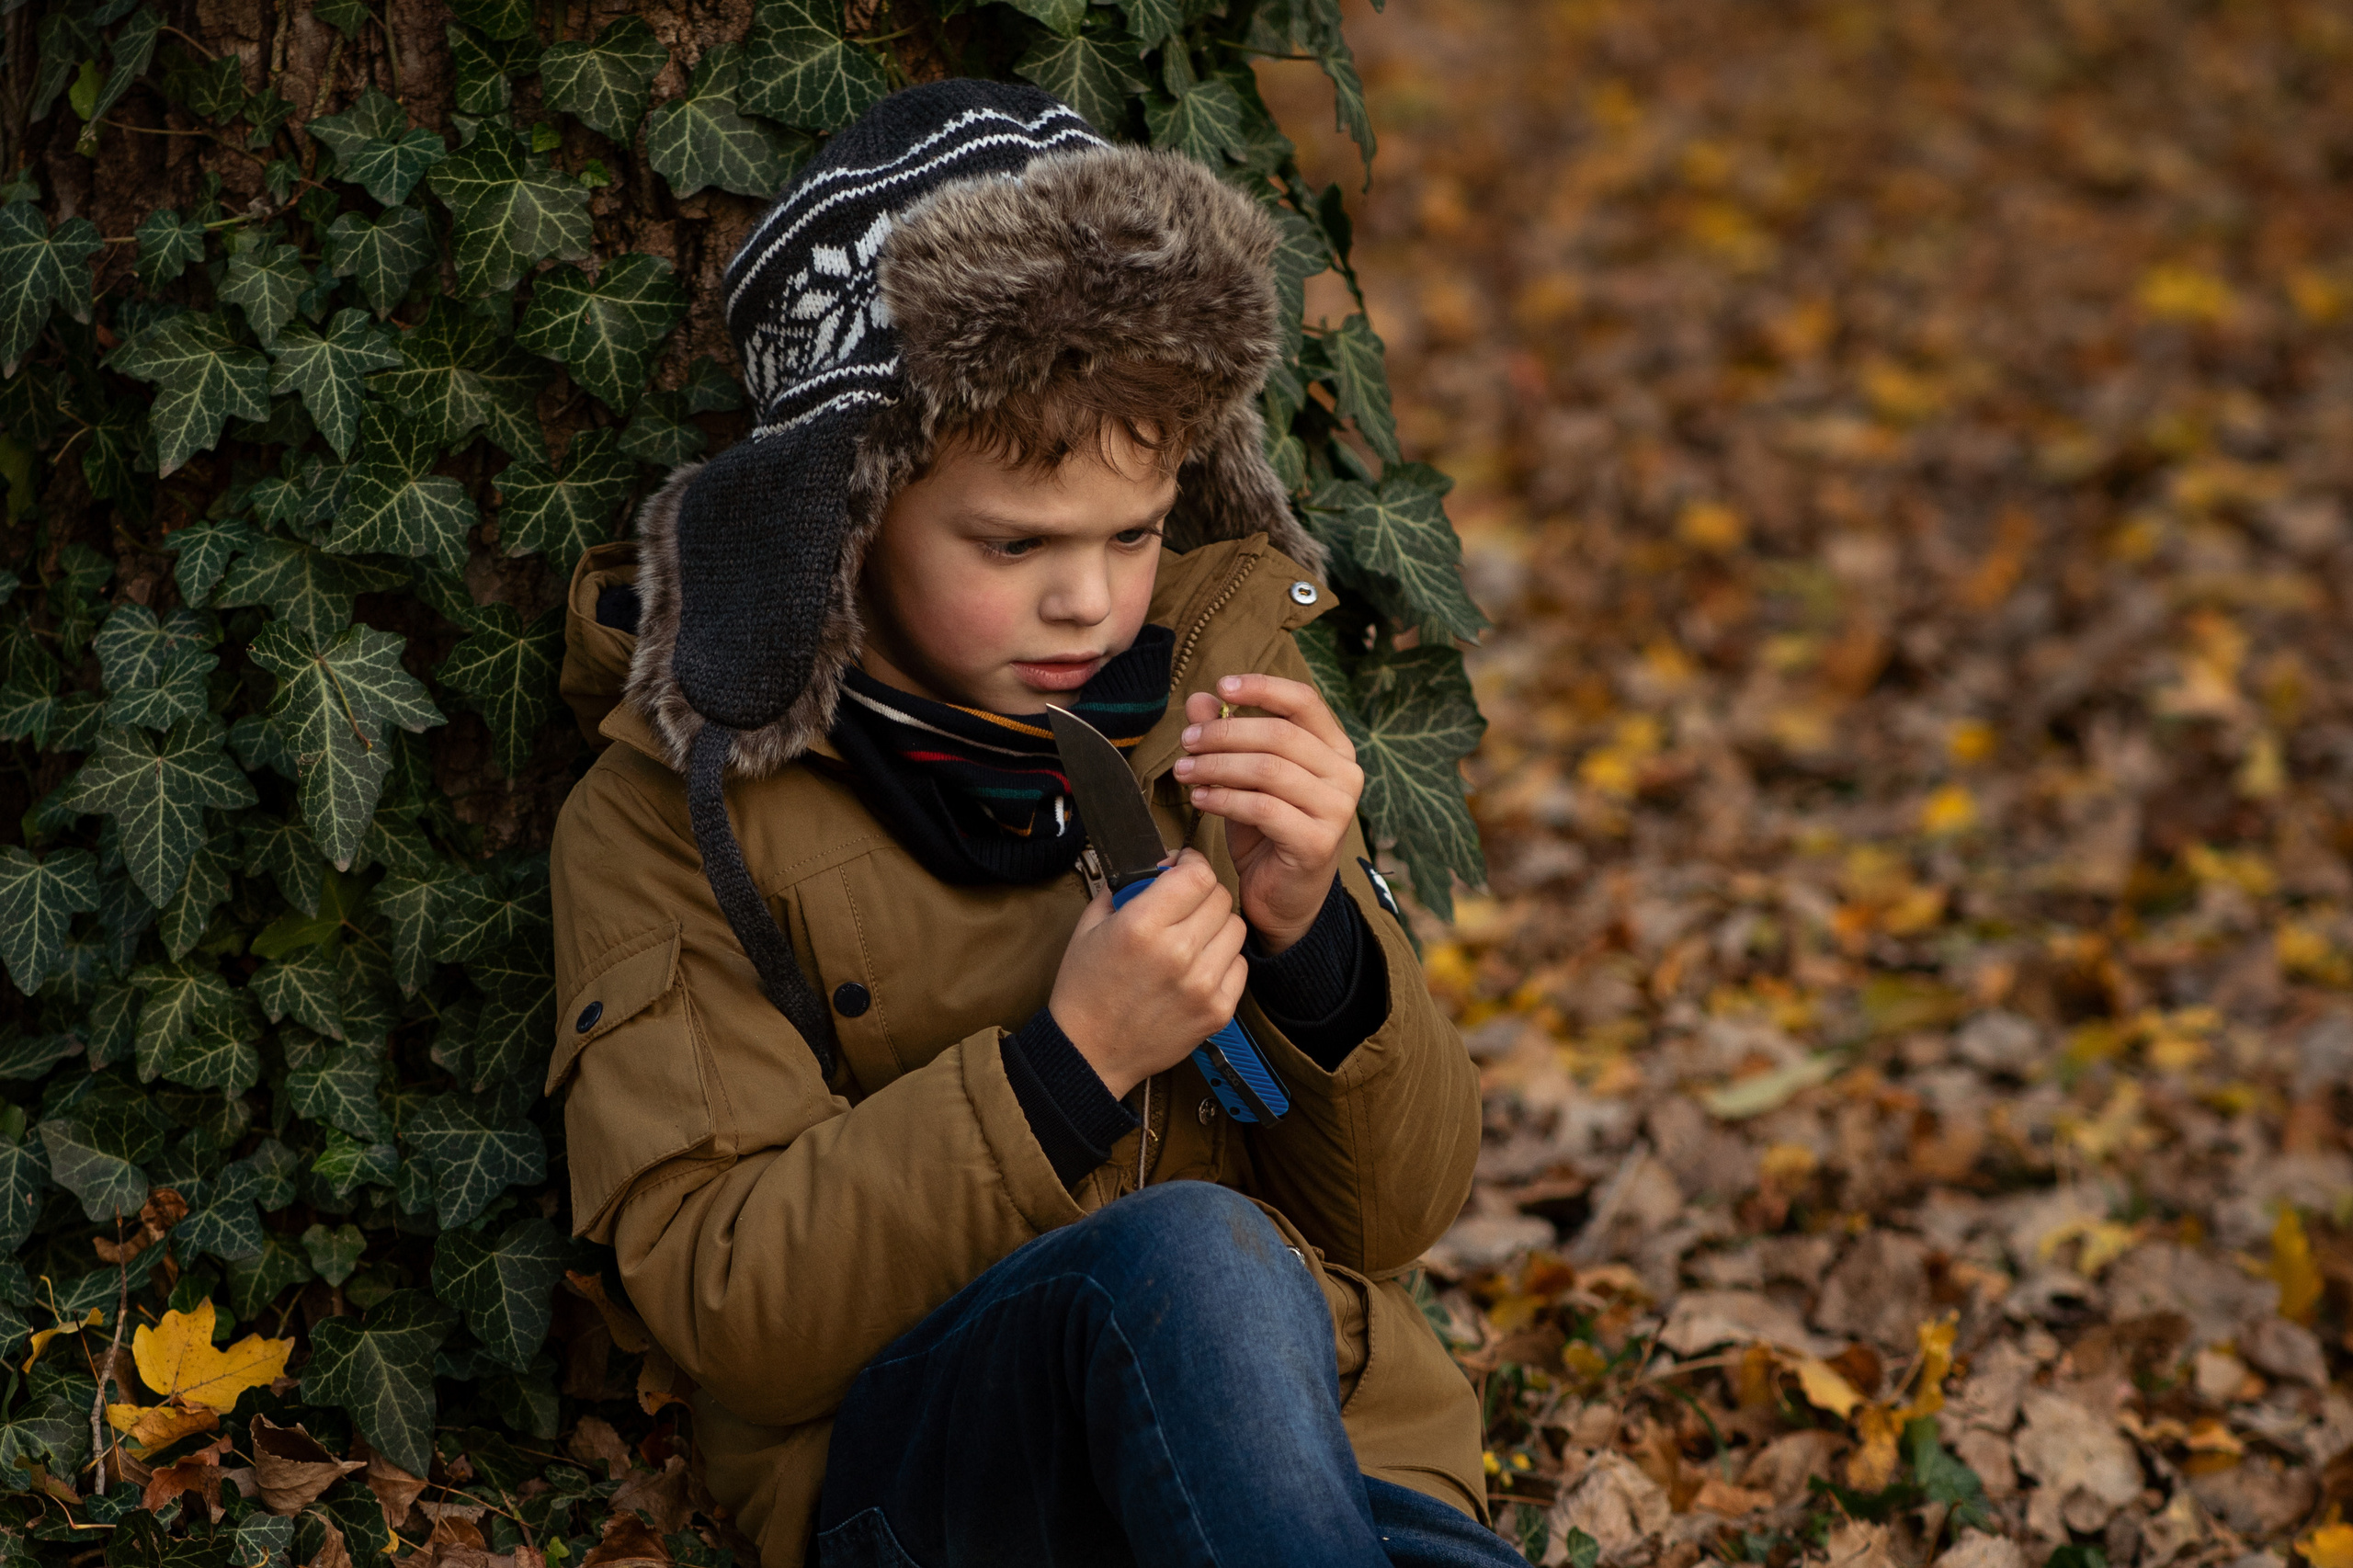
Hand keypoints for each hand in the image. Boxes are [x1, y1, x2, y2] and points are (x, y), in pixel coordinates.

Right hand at [1048, 849, 1248, 1098]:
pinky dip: (1223, 959)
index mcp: (1141, 927)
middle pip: (1220, 897)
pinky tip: (1197, 967)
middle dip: (1201, 892)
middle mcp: (1177, 954)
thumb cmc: (1085, 990)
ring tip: (1191, 937)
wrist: (1090, 1054)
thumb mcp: (1090, 926)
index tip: (1183, 866)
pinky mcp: (1218, 1011)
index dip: (1192, 862)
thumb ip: (1126, 887)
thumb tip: (1161, 865)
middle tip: (1183, 904)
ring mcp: (1202, 985)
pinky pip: (1240, 965)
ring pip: (1236, 928)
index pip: (1197, 874)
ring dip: (1216, 925)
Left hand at [1174, 673, 1363, 955]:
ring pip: (1269, 770)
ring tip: (1185, 771)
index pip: (1304, 702)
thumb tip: (1198, 699)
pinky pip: (1263, 808)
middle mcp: (1345, 774)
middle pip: (1279, 735)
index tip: (1222, 686)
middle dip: (1224, 734)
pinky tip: (1200, 799)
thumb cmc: (1267, 830)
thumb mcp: (1243, 776)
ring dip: (1218, 766)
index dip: (1263, 688)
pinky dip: (1224, 799)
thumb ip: (1226, 736)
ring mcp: (1337, 810)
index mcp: (1334, 749)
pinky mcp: (1318, 842)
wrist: (1284, 896)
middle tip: (1187, 742)